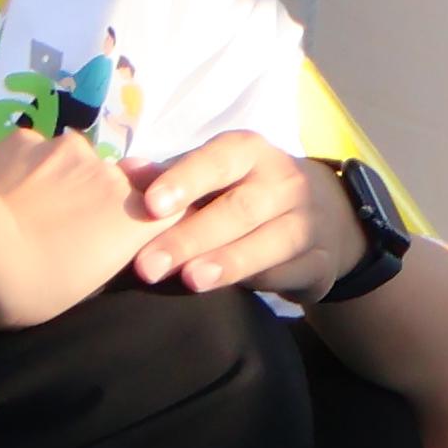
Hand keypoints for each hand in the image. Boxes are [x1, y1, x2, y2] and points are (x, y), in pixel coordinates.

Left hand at [0, 126, 158, 314]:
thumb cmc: (35, 290)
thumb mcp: (89, 285)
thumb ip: (109, 250)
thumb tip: (101, 237)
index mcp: (141, 215)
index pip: (162, 205)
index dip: (136, 218)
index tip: (109, 236)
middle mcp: (115, 174)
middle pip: (111, 182)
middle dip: (89, 198)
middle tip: (56, 227)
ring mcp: (70, 150)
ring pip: (67, 163)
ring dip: (53, 181)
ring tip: (20, 209)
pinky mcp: (26, 139)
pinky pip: (29, 152)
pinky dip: (19, 168)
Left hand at [124, 133, 336, 295]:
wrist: (320, 214)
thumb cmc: (240, 192)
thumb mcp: (209, 176)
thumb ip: (167, 177)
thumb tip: (126, 171)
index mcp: (250, 154)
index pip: (219, 160)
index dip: (186, 180)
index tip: (152, 205)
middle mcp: (285, 182)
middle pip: (240, 208)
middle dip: (192, 237)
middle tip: (148, 265)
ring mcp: (309, 221)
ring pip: (271, 241)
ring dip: (230, 262)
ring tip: (191, 280)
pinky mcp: (321, 260)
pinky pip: (293, 272)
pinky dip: (263, 282)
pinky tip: (233, 293)